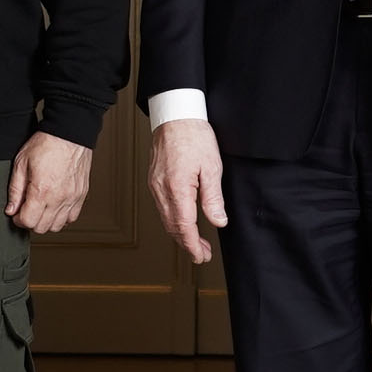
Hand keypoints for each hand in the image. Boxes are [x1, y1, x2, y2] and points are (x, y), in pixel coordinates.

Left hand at [4, 132, 92, 233]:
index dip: (18, 219)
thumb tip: (11, 208)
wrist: (70, 134)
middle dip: (31, 222)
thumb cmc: (47, 144)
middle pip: (42, 227)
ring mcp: (72, 198)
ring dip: (46, 221)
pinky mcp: (81, 195)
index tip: (16, 213)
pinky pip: (72, 218)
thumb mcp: (21, 163)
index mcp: (42, 190)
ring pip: (57, 226)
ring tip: (41, 208)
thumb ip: (15, 189)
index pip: (28, 221)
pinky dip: (62, 217)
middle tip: (27, 210)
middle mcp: (59, 197)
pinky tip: (54, 206)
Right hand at [148, 117, 228, 265]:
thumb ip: (213, 198)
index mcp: (177, 188)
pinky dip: (173, 220)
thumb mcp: (211, 167)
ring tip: (195, 241)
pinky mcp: (154, 180)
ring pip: (166, 219)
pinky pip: (162, 207)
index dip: (193, 245)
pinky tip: (183, 221)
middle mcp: (161, 190)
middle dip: (187, 244)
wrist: (175, 115)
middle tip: (201, 254)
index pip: (184, 227)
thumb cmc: (193, 136)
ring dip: (180, 234)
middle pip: (172, 227)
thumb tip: (218, 221)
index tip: (201, 256)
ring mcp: (155, 185)